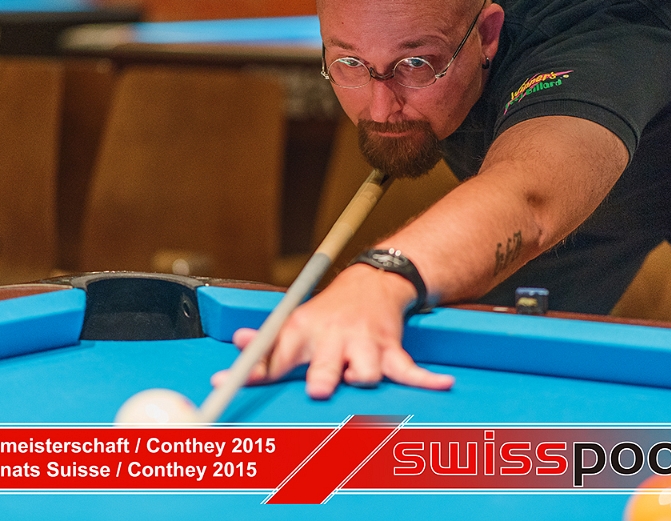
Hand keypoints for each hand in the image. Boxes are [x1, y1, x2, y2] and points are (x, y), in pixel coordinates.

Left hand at [211, 264, 454, 398]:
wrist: (371, 283)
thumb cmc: (325, 314)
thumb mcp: (292, 322)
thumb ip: (267, 344)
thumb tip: (239, 344)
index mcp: (304, 332)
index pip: (275, 353)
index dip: (254, 369)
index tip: (228, 381)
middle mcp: (333, 339)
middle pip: (328, 363)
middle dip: (326, 375)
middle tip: (320, 387)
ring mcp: (364, 345)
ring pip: (368, 371)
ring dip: (365, 378)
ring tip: (360, 379)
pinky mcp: (391, 351)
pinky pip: (410, 370)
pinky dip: (427, 379)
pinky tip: (442, 385)